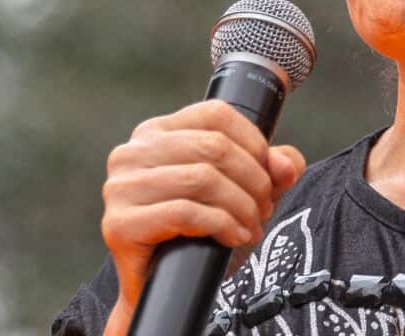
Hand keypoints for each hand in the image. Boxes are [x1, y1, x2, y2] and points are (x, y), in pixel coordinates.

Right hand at [99, 100, 305, 324]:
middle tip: (265, 208)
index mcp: (157, 132)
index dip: (254, 142)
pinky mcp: (119, 223)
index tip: (270, 174)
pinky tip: (234, 237)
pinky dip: (221, 224)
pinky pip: (185, 212)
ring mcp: (120, 187)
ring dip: (241, 205)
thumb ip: (272, 168)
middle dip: (253, 180)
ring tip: (251, 226)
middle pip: (214, 146)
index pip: (216, 114)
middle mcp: (132, 153)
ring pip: (202, 178)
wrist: (167, 289)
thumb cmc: (203, 232)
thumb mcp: (245, 192)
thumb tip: (285, 164)